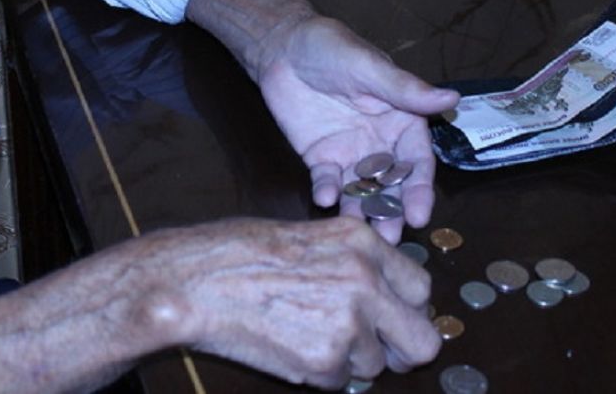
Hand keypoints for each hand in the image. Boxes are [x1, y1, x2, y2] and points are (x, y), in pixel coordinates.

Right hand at [0, 217, 439, 391]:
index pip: (421, 287)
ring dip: (349, 361)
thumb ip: (352, 261)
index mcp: (361, 240)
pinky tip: (289, 346)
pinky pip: (343, 382)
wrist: (192, 283)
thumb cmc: (235, 252)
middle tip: (374, 349)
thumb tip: (383, 294)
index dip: (404, 307)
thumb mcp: (305, 236)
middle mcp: (366, 278)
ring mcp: (349, 322)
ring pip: (377, 366)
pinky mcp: (327, 361)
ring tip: (304, 335)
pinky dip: (321, 374)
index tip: (389, 316)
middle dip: (400, 349)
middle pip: (423, 339)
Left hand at [255, 16, 458, 242]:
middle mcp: (381, 143)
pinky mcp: (320, 158)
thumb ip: (406, 90)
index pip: (417, 161)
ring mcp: (350, 153)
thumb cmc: (332, 48)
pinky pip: (327, 181)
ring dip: (363, 212)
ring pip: (362, 190)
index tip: (419, 215)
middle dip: (393, 211)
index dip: (419, 189)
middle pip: (392, 185)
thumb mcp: (369, 67)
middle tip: (392, 239)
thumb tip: (452, 98)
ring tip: (362, 234)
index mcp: (402, 121)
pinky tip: (325, 200)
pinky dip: (327, 192)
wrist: (283, 47)